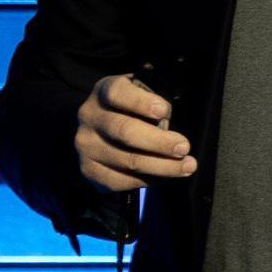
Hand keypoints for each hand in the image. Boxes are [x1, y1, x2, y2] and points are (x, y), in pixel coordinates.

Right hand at [74, 73, 195, 192]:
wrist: (103, 129)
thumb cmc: (133, 109)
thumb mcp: (142, 93)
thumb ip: (155, 99)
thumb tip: (174, 118)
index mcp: (103, 91)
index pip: (117, 93)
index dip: (141, 102)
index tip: (163, 111)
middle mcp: (89, 116)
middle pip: (124, 131)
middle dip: (159, 142)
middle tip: (183, 147)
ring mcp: (85, 144)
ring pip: (127, 160)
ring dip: (161, 166)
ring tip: (186, 166)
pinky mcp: (88, 169)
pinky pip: (119, 180)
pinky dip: (145, 180)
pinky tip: (163, 176)